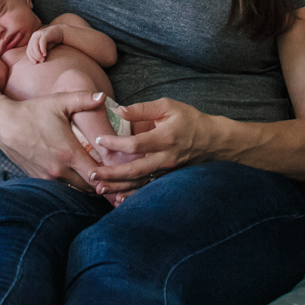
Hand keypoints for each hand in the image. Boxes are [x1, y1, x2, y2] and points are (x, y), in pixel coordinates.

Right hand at [0, 88, 106, 190]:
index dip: (110, 174)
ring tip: (100, 179)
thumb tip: (102, 96)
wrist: (3, 125)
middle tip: (113, 176)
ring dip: (87, 186)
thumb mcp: (58, 102)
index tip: (118, 169)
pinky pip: (61, 188)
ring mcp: (48, 177)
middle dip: (102, 183)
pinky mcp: (38, 179)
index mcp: (69, 154)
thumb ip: (83, 99)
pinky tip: (79, 177)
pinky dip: (72, 185)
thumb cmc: (32, 113)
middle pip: (89, 187)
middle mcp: (59, 170)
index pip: (98, 174)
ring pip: (75, 190)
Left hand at [26, 24, 64, 63]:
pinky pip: (42, 42)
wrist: (61, 32)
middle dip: (35, 56)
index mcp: (32, 39)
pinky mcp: (45, 34)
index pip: (28, 50)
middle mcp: (34, 36)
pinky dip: (42, 49)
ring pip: (35, 45)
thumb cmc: (52, 41)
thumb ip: (39, 52)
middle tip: (41, 61)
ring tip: (43, 59)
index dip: (31, 57)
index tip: (35, 63)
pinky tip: (45, 54)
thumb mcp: (44, 48)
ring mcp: (39, 34)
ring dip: (38, 54)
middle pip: (31, 48)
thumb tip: (36, 61)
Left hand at [87, 98, 224, 195]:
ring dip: (119, 187)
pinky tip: (118, 198)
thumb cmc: (189, 119)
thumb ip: (142, 109)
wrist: (211, 140)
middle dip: (112, 174)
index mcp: (165, 138)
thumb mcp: (168, 106)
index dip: (116, 144)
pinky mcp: (168, 178)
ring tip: (99, 188)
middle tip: (93, 174)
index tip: (100, 140)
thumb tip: (119, 111)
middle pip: (135, 170)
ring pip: (140, 182)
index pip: (136, 144)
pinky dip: (133, 195)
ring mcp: (167, 170)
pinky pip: (148, 188)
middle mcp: (166, 157)